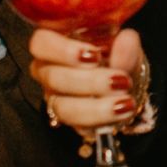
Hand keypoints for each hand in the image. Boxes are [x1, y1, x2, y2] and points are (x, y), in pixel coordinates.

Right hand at [27, 27, 143, 135]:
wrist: (126, 82)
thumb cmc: (117, 56)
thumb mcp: (126, 47)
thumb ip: (124, 45)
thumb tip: (125, 39)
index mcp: (54, 45)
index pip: (41, 43)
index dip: (63, 50)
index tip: (95, 54)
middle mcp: (49, 72)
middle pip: (53, 78)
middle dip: (89, 81)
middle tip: (119, 79)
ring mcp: (56, 98)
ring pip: (64, 108)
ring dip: (98, 107)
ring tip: (126, 100)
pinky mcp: (71, 121)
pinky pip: (79, 126)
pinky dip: (104, 120)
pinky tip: (123, 110)